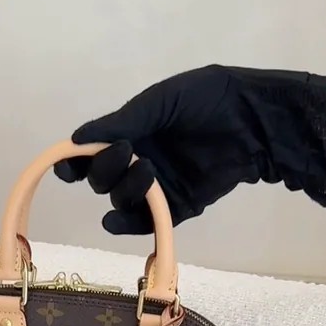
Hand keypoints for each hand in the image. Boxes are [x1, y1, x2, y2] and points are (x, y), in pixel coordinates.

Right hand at [54, 64, 325, 234]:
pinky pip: (145, 224)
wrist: (255, 121)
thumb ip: (121, 121)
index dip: (75, 163)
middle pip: (102, 180)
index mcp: (131, 133)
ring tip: (149, 170)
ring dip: (124, 189)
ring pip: (121, 201)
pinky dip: (128, 225)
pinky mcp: (178, 207)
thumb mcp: (162, 102)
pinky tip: (117, 219)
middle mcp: (138, 162)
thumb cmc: (209, 100)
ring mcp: (158, 187)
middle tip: (126, 151)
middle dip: (104, 170)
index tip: (70, 166)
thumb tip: (77, 139)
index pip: (91, 154)